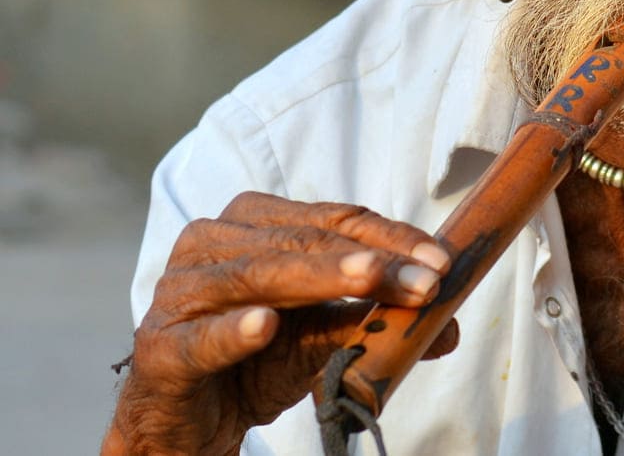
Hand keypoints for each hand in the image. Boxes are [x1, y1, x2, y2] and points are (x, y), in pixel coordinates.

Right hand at [103, 192, 458, 455]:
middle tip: (423, 281)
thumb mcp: (323, 337)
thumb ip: (375, 321)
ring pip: (258, 275)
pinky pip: (202, 336)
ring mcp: (180, 291)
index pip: (334, 219)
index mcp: (254, 223)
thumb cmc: (256, 360)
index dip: (391, 237)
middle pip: (303, 241)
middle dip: (371, 260)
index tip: (441, 263)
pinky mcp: (161, 347)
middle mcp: (213, 241)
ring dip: (320, 279)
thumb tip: (449, 326)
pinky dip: (234, 331)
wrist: (185, 419)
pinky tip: (264, 325)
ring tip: (369, 278)